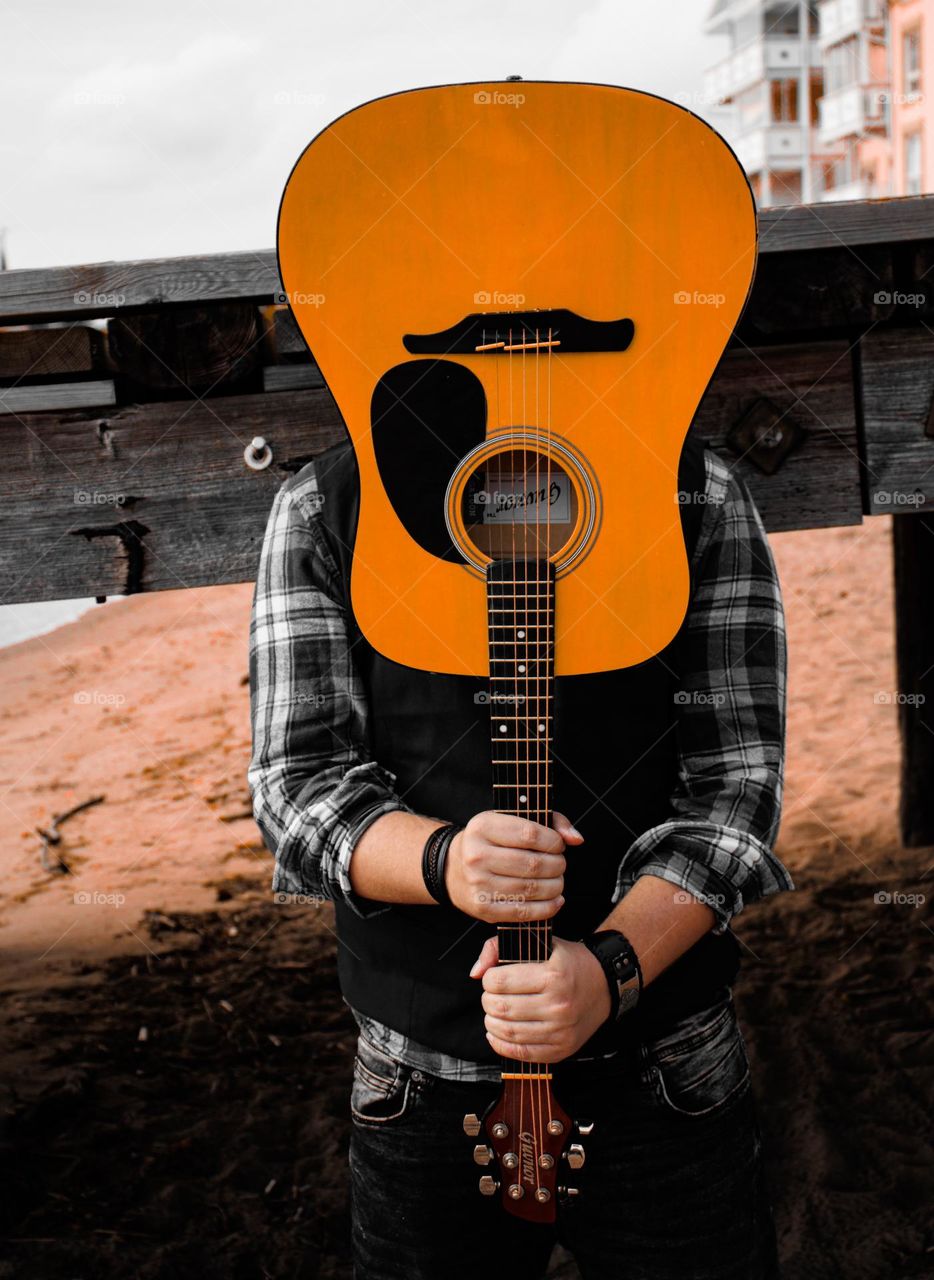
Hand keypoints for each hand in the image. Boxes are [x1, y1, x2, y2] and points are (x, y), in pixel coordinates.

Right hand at [445, 811, 582, 922]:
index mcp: (483, 827)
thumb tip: (576, 838)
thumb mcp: (510, 820)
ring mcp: (478, 884)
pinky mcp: (483, 908)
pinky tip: (555, 900)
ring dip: (555, 886)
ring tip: (557, 881)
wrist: (452, 869)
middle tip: (560, 865)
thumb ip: (549, 821)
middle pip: (533, 864)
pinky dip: (547, 908)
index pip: (530, 834)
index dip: (553, 841)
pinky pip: (523, 911)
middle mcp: (476, 855)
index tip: (559, 845)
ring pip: (531, 888)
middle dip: (557, 865)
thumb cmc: (490, 842)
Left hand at [471, 935, 611, 1063]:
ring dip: (491, 1022)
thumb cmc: (567, 962)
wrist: (604, 985)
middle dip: (487, 1001)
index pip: (500, 981)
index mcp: (553, 975)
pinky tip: (496, 1033)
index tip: (492, 977)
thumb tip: (476, 973)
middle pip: (501, 1007)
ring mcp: (561, 1030)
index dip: (488, 979)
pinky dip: (501, 1045)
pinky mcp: (561, 1049)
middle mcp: (559, 1005)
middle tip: (491, 996)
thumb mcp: (539, 943)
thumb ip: (499, 948)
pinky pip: (522, 1053)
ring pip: (508, 1031)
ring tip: (494, 1013)